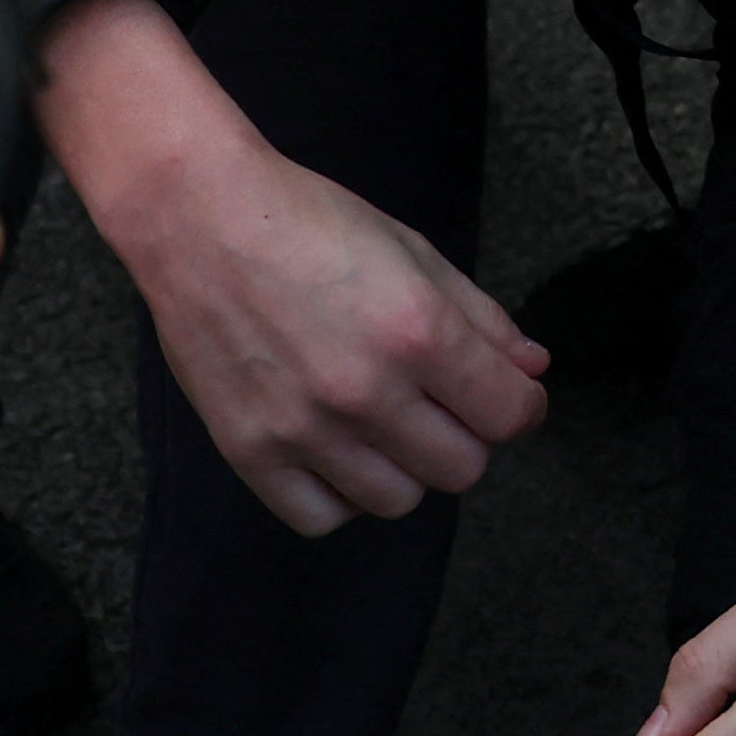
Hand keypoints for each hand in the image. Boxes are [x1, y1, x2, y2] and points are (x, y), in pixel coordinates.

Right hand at [41, 0, 545, 533]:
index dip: (522, 406)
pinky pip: (322, 518)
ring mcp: (303, 429)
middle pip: (462, 468)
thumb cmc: (311, 222)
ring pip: (398, 501)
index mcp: (416, 330)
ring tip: (384, 420)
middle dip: (467, 436)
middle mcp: (364, 390)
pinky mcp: (249, 452)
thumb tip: (535, 369)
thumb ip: (482, 317)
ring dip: (405, 466)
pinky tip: (336, 448)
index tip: (509, 395)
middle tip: (441, 402)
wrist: (200, 218)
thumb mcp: (414, 251)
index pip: (509, 414)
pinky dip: (340, 493)